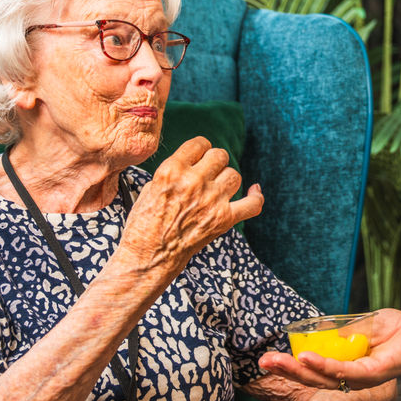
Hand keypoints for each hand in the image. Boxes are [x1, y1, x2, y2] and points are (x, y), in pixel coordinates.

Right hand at [117, 137, 262, 277]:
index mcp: (172, 170)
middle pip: (220, 156)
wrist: (149, 256)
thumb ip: (173, 171)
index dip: (201, 149)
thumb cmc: (144, 224)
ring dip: (227, 180)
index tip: (200, 156)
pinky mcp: (224, 219)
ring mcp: (211, 200)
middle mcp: (194, 181)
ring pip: (234, 175)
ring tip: (217, 189)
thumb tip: (191, 162)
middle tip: (208, 173)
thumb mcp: (150, 187)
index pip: (200, 143)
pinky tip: (254, 191)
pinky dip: (256, 197)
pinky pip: (252, 204)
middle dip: (215, 163)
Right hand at [259, 308, 400, 389]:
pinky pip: (346, 372)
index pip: (315, 374)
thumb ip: (340, 334)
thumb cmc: (395, 328)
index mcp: (348, 370)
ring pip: (326, 380)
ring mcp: (364, 378)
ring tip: (279, 361)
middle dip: (287, 372)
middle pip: (314, 381)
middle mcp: (354, 379)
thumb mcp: (359, 328)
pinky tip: (308, 358)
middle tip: (263, 363)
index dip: (291, 368)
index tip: (269, 359)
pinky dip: (325, 365)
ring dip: (301, 370)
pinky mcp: (375, 374)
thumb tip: (316, 335)